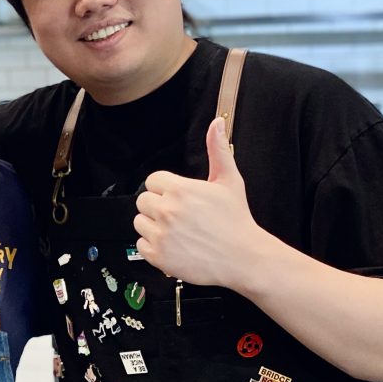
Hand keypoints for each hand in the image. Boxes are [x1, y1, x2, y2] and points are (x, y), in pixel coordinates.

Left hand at [133, 117, 265, 288]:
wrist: (243, 258)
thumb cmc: (236, 220)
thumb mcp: (229, 181)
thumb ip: (218, 149)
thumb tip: (217, 123)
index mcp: (180, 190)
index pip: (153, 181)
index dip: (165, 189)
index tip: (179, 199)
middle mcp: (167, 211)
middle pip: (143, 201)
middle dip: (158, 206)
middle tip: (179, 216)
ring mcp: (161, 234)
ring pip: (139, 222)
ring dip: (153, 226)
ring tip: (177, 231)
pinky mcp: (158, 256)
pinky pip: (141, 245)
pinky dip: (153, 247)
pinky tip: (173, 246)